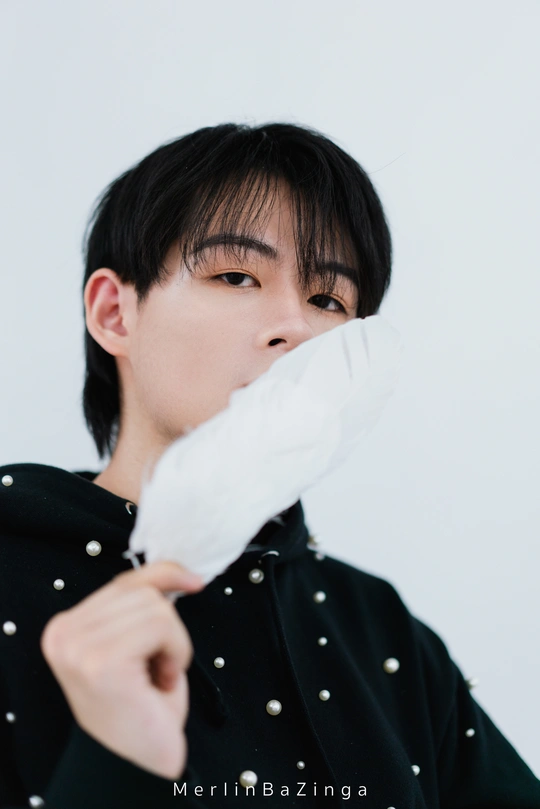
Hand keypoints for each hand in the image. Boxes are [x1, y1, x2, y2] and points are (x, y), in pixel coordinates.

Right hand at [40, 560, 204, 779]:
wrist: (137, 764)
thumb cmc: (142, 710)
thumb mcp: (140, 644)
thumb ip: (142, 606)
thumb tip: (176, 572)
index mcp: (67, 627)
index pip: (123, 580)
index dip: (164, 576)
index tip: (192, 580)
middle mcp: (64, 634)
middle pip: (143, 591)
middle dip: (167, 628)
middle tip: (158, 666)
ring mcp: (79, 647)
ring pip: (156, 607)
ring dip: (174, 643)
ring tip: (157, 675)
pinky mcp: (102, 661)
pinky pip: (162, 627)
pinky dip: (176, 652)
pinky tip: (161, 681)